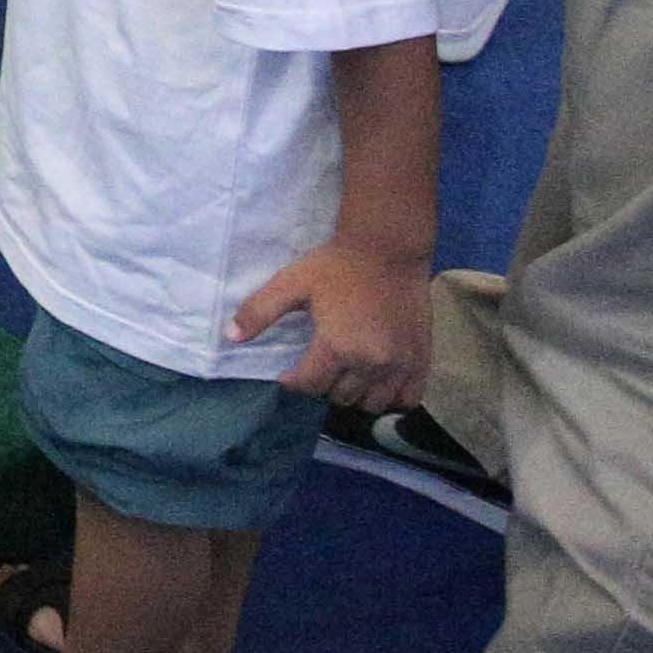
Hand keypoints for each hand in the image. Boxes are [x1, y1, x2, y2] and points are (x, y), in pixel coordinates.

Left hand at [237, 242, 433, 410]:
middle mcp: (371, 364)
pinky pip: (406, 398)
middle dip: (325, 385)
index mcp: (337, 347)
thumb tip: (230, 337)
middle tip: (320, 366)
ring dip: (356, 394)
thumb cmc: (338, 264)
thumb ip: (260, 311)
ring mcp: (400, 365)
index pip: (309, 386)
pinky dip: (391, 397)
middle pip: (340, 397)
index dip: (294, 381)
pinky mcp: (421, 361)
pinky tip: (378, 381)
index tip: (290, 371)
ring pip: (372, 404)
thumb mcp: (292, 283)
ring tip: (347, 374)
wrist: (389, 248)